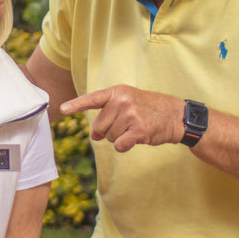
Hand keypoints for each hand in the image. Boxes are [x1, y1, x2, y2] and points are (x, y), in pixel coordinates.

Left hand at [61, 86, 186, 150]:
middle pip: (99, 126)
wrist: (176, 116)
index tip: (62, 108)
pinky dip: (125, 146)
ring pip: (110, 137)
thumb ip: (108, 114)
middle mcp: (122, 101)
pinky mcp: (138, 130)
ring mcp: (131, 114)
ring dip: (120, 137)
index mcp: (118, 92)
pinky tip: (137, 137)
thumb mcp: (128, 103)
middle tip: (126, 125)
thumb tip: (94, 135)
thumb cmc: (149, 110)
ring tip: (135, 127)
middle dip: (109, 131)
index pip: (93, 99)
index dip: (76, 105)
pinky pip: (119, 145)